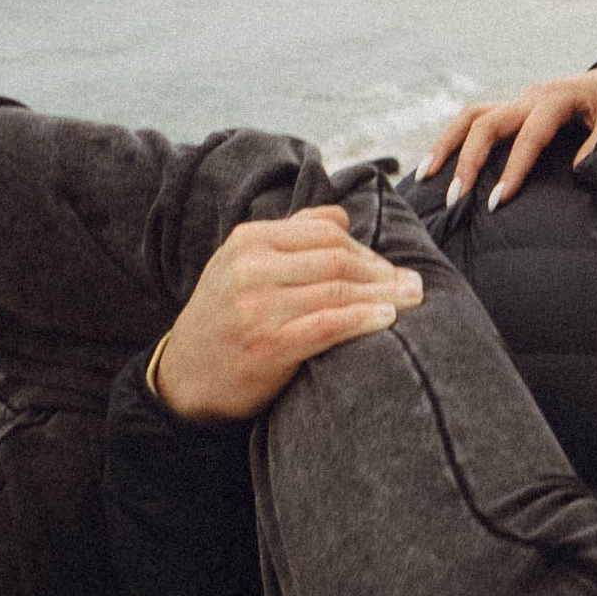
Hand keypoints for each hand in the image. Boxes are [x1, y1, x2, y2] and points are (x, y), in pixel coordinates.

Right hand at [152, 205, 422, 420]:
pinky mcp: (268, 345)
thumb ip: (290, 236)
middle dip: (383, 272)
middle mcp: (251, 268)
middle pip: (337, 259)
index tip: (390, 268)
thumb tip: (342, 216)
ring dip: (384, 294)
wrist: (182, 380)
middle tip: (414, 284)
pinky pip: (328, 324)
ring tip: (412, 300)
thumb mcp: (242, 265)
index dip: (366, 249)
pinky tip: (386, 319)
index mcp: (248, 240)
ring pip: (338, 290)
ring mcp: (257, 307)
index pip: (326, 233)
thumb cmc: (224, 319)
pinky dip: (363, 318)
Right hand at [424, 71, 596, 207]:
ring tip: (425, 176)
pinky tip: (437, 164)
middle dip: (468, 161)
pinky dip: (453, 139)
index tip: (496, 202)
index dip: (512, 170)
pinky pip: (475, 119)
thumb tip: (576, 170)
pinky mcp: (512, 107)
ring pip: (470, 116)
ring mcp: (517, 100)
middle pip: (486, 123)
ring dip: (446, 145)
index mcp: (555, 99)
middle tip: (455, 199)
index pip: (528, 137)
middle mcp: (529, 97)